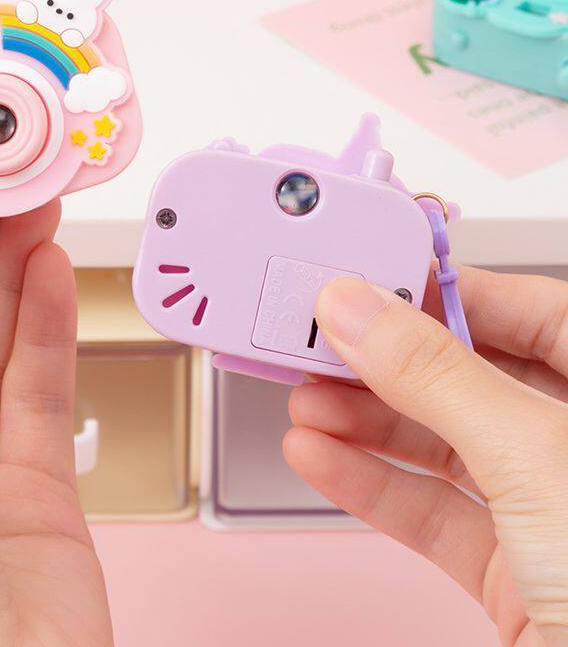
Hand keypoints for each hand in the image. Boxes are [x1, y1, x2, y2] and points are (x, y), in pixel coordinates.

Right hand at [284, 268, 567, 646]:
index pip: (534, 310)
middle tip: (321, 339)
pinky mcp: (511, 568)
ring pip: (442, 444)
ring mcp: (547, 511)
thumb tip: (360, 310)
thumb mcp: (534, 459)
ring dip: (363, 423)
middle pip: (473, 377)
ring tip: (306, 400)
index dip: (449, 290)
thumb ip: (437, 378)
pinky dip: (369, 484)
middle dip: (388, 362)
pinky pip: (431, 511)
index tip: (373, 281)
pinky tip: (319, 457)